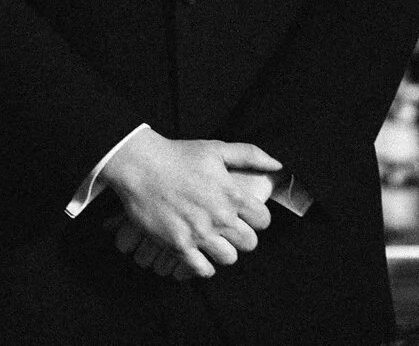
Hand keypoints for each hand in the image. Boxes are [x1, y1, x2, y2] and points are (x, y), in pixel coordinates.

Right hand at [98, 129, 278, 276]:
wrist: (141, 165)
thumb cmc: (179, 155)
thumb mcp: (217, 148)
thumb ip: (250, 155)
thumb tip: (277, 165)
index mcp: (233, 195)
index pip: (263, 221)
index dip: (257, 218)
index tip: (246, 216)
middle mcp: (220, 217)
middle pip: (250, 243)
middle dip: (242, 236)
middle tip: (230, 230)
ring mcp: (199, 233)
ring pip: (229, 258)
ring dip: (224, 251)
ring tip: (215, 241)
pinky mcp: (179, 245)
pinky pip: (202, 270)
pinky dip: (204, 266)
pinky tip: (200, 255)